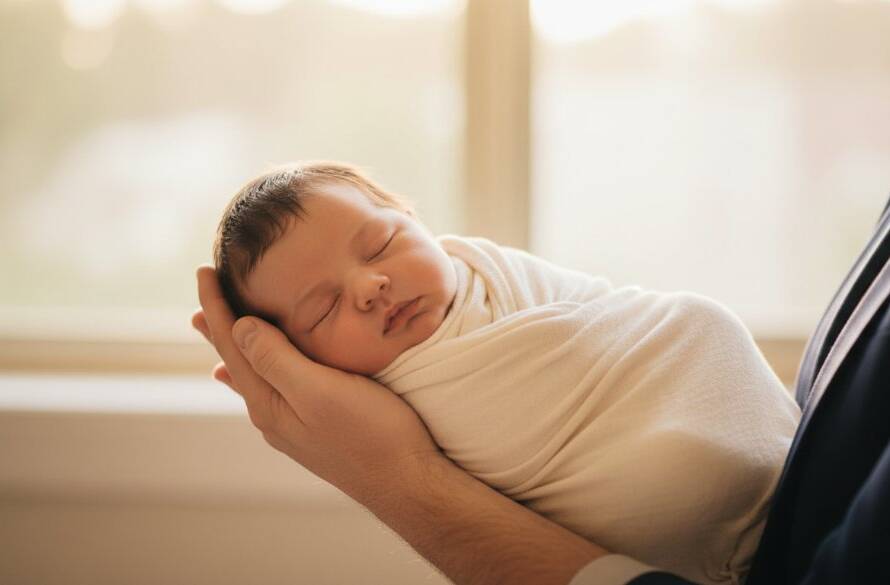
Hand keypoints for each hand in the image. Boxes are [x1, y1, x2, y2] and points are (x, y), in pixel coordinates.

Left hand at [193, 265, 441, 502]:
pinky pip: (273, 387)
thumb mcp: (320, 391)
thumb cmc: (370, 434)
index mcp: (268, 402)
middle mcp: (273, 414)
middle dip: (220, 324)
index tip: (205, 271)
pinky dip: (257, 369)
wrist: (407, 481)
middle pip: (237, 358)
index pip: (232, 344)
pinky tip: (251, 378)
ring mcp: (293, 423)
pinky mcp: (315, 426)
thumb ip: (276, 359)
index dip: (217, 306)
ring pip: (255, 372)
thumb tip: (238, 327)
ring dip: (236, 345)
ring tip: (218, 328)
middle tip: (204, 293)